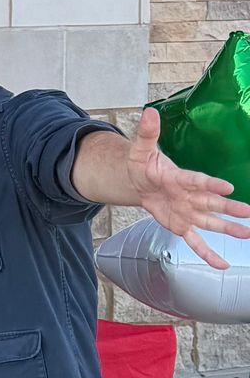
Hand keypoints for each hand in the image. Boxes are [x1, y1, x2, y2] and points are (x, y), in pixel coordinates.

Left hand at [128, 106, 249, 270]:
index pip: (198, 180)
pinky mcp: (182, 225)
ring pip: (210, 222)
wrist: (139, 180)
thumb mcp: (141, 149)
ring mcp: (188, 212)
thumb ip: (147, 133)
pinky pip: (196, 242)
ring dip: (228, 229)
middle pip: (212, 203)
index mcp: (181, 177)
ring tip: (247, 234)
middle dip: (230, 208)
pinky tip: (222, 265)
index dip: (211, 183)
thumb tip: (150, 112)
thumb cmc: (143, 163)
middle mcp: (190, 196)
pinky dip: (207, 253)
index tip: (228, 186)